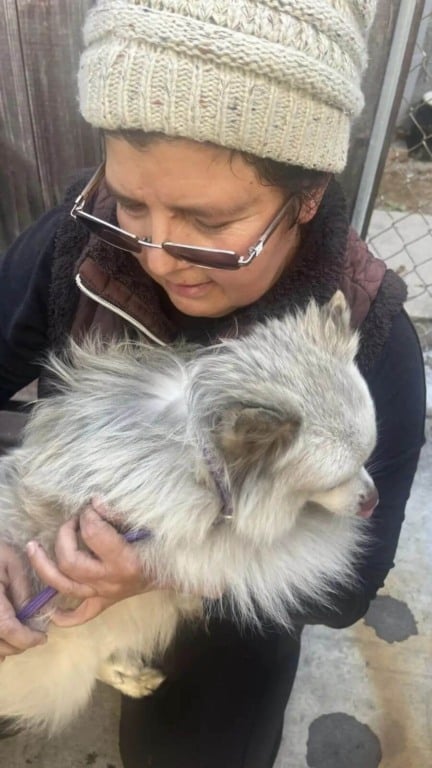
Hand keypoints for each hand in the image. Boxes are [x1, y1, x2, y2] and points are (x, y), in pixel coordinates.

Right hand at [0, 541, 46, 660]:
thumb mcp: (12, 564)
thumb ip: (22, 592)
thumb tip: (32, 617)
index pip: (8, 629)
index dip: (27, 638)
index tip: (42, 638)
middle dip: (17, 645)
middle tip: (31, 636)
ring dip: (4, 648)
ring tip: (17, 637)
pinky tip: (2, 638)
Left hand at [26, 504, 155, 627]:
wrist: (179, 568)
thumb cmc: (165, 542)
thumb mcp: (148, 522)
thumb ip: (120, 512)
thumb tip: (95, 502)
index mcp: (125, 560)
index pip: (93, 533)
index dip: (88, 514)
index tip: (93, 505)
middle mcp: (111, 580)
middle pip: (70, 561)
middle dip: (65, 534)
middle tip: (74, 520)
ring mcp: (106, 593)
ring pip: (65, 586)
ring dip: (45, 567)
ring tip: (34, 548)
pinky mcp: (105, 601)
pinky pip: (81, 615)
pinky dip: (64, 616)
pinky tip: (53, 609)